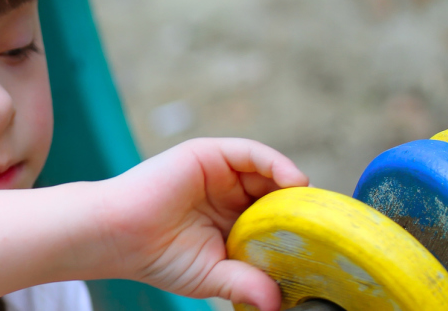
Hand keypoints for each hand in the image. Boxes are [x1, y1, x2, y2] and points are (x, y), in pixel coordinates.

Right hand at [91, 138, 306, 310]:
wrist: (118, 236)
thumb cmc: (157, 257)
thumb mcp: (214, 276)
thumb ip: (246, 284)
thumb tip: (278, 305)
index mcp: (230, 222)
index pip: (276, 219)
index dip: (300, 228)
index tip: (325, 244)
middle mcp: (227, 194)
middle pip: (278, 194)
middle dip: (303, 207)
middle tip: (328, 224)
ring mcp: (219, 173)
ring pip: (269, 172)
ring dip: (295, 186)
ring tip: (311, 207)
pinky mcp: (209, 154)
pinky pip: (252, 153)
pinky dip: (277, 164)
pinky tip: (293, 183)